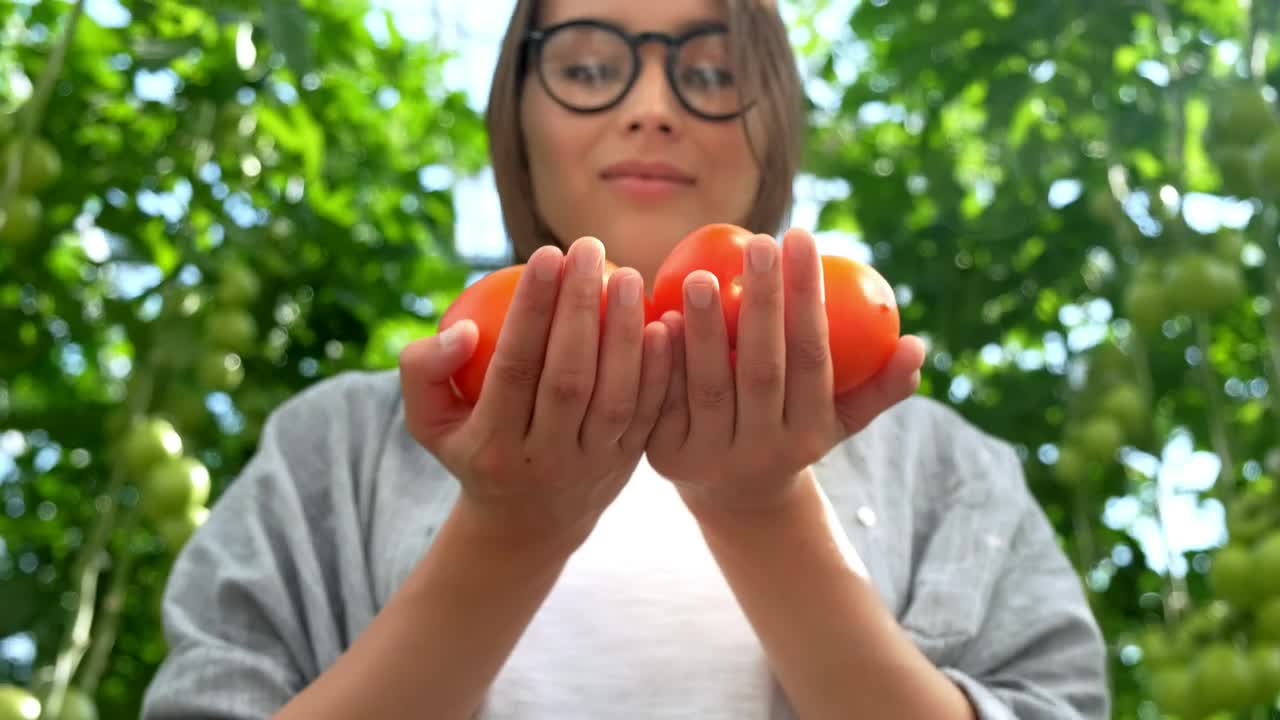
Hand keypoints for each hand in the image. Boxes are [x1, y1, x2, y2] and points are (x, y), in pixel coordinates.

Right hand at [399, 238, 671, 549]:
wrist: (527, 523)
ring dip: (627, 332)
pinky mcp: (630, 464)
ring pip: (617, 397)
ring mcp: (594, 465)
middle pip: (569, 379)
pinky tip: (665, 320)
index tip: (546, 253)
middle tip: (590, 248)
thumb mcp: (428, 420)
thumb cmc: (471, 446)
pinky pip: (650, 412)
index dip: (532, 310)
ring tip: (627, 275)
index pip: (515, 368)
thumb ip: (423, 369)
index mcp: (493, 446)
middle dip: (581, 308)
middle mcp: (546, 459)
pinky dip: (662, 368)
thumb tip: (463, 329)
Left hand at [647, 228, 925, 519]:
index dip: (808, 299)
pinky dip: (661, 360)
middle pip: (761, 371)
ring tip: (699, 276)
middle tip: (757, 243)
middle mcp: (762, 451)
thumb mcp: (840, 419)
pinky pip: (662, 401)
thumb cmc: (794, 432)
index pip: (812, 358)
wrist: (734, 499)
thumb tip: (916, 344)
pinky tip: (657, 316)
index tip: (800, 238)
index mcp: (808, 435)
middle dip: (762, 305)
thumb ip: (880, 384)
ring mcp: (711, 458)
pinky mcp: (665, 457)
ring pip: (708, 389)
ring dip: (704, 331)